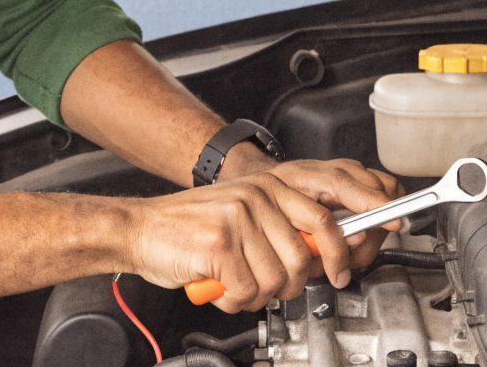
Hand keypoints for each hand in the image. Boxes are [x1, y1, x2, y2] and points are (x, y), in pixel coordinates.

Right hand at [124, 158, 401, 312]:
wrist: (138, 231)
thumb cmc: (189, 233)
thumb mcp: (242, 218)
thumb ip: (279, 230)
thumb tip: (319, 259)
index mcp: (269, 187)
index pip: (325, 219)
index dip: (344, 249)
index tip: (347, 270)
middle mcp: (257, 195)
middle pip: (305, 258)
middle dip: (288, 286)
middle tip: (263, 287)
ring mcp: (239, 216)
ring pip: (279, 278)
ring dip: (255, 294)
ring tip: (233, 284)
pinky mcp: (221, 241)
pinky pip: (248, 288)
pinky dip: (232, 299)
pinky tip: (217, 287)